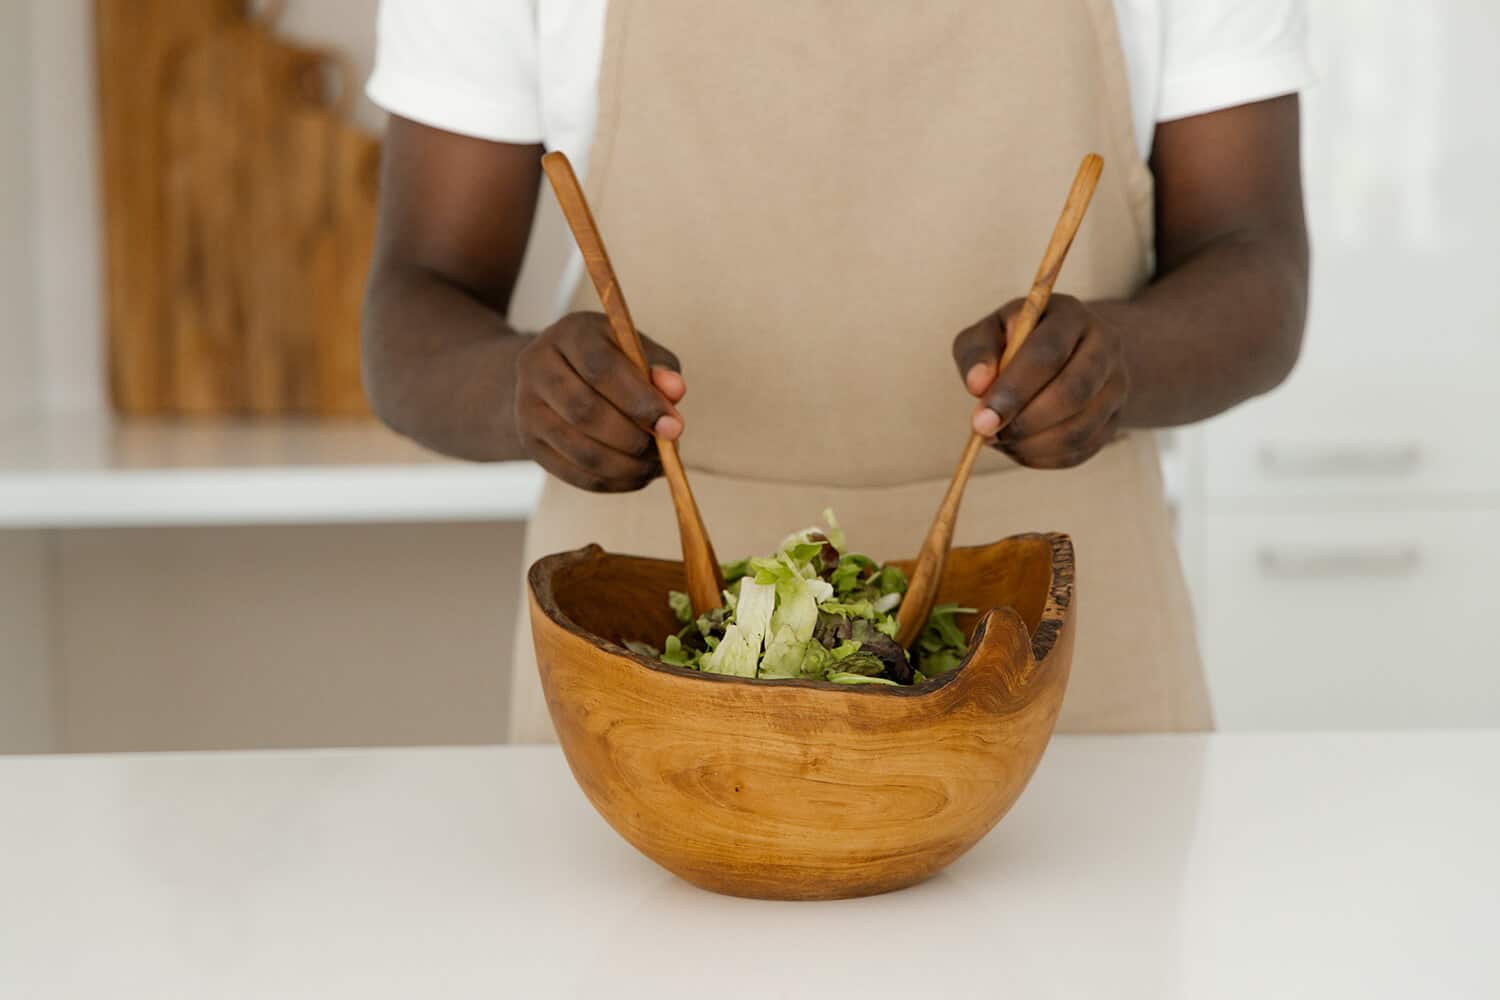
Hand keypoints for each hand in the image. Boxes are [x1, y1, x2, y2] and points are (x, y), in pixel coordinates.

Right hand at [515, 312, 685, 491]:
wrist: (556, 374)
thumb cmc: (609, 359)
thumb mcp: (635, 350)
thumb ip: (659, 367)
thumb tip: (675, 392)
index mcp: (568, 334)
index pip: (600, 367)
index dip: (639, 400)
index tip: (673, 424)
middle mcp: (537, 367)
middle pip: (585, 411)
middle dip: (634, 437)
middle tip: (667, 448)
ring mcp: (527, 409)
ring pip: (580, 450)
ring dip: (627, 465)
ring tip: (657, 464)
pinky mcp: (532, 445)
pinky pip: (575, 475)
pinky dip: (613, 482)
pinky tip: (638, 475)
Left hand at [951, 294, 1128, 468]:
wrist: (1065, 350)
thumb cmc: (1015, 341)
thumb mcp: (989, 332)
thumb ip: (977, 352)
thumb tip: (978, 385)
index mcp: (1070, 316)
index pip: (1047, 353)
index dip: (1012, 391)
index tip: (981, 421)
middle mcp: (1104, 346)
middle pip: (1072, 393)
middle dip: (1024, 422)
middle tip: (988, 434)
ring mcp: (1116, 385)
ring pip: (1079, 428)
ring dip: (1032, 444)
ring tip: (1001, 439)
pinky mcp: (1115, 418)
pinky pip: (1081, 449)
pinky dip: (1043, 456)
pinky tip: (1019, 447)